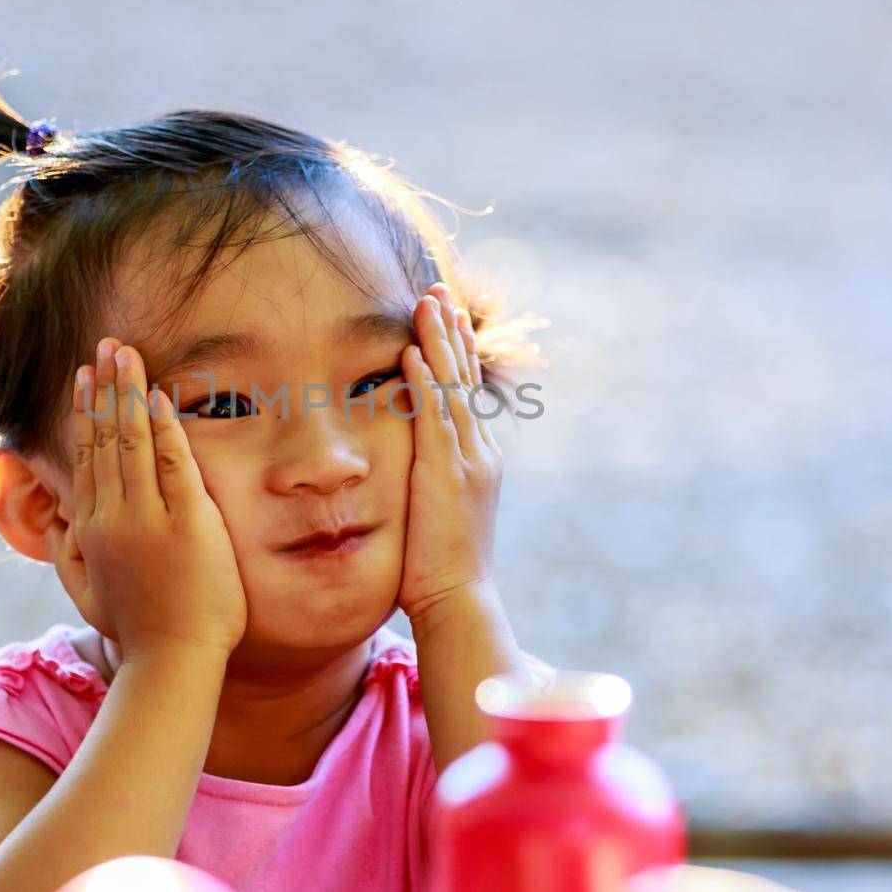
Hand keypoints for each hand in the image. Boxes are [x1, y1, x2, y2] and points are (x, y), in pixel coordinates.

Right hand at [58, 337, 247, 661]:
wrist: (172, 661)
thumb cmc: (136, 632)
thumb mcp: (85, 592)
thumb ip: (67, 554)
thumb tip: (57, 524)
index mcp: (90, 528)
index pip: (88, 456)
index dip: (86, 413)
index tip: (86, 378)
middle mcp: (113, 515)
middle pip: (107, 438)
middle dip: (105, 387)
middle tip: (107, 346)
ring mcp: (148, 517)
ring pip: (134, 440)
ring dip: (129, 392)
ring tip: (126, 354)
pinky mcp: (187, 521)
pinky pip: (172, 461)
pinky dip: (163, 426)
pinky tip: (158, 396)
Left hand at [396, 281, 503, 623]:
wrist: (458, 600)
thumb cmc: (438, 569)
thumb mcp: (436, 512)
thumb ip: (429, 481)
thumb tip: (411, 466)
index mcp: (478, 460)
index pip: (465, 393)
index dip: (455, 352)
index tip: (444, 316)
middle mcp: (480, 453)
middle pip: (463, 379)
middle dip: (450, 333)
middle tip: (437, 292)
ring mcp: (467, 462)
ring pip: (452, 388)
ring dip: (438, 342)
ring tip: (426, 303)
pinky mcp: (447, 475)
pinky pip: (434, 419)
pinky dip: (425, 383)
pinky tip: (413, 353)